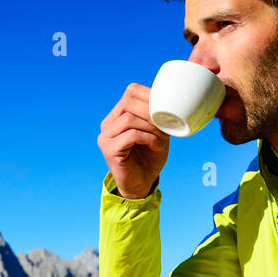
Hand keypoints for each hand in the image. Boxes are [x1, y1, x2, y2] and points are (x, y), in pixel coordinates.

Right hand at [97, 83, 169, 198]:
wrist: (142, 184)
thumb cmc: (150, 157)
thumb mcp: (157, 131)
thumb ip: (158, 116)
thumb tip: (171, 100)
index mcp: (118, 115)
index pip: (131, 92)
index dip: (151, 96)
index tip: (167, 110)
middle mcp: (108, 123)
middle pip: (129, 103)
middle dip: (152, 112)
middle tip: (166, 125)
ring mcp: (105, 136)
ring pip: (129, 119)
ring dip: (151, 126)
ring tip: (162, 137)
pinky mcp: (109, 149)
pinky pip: (131, 135)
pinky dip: (148, 138)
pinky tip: (157, 146)